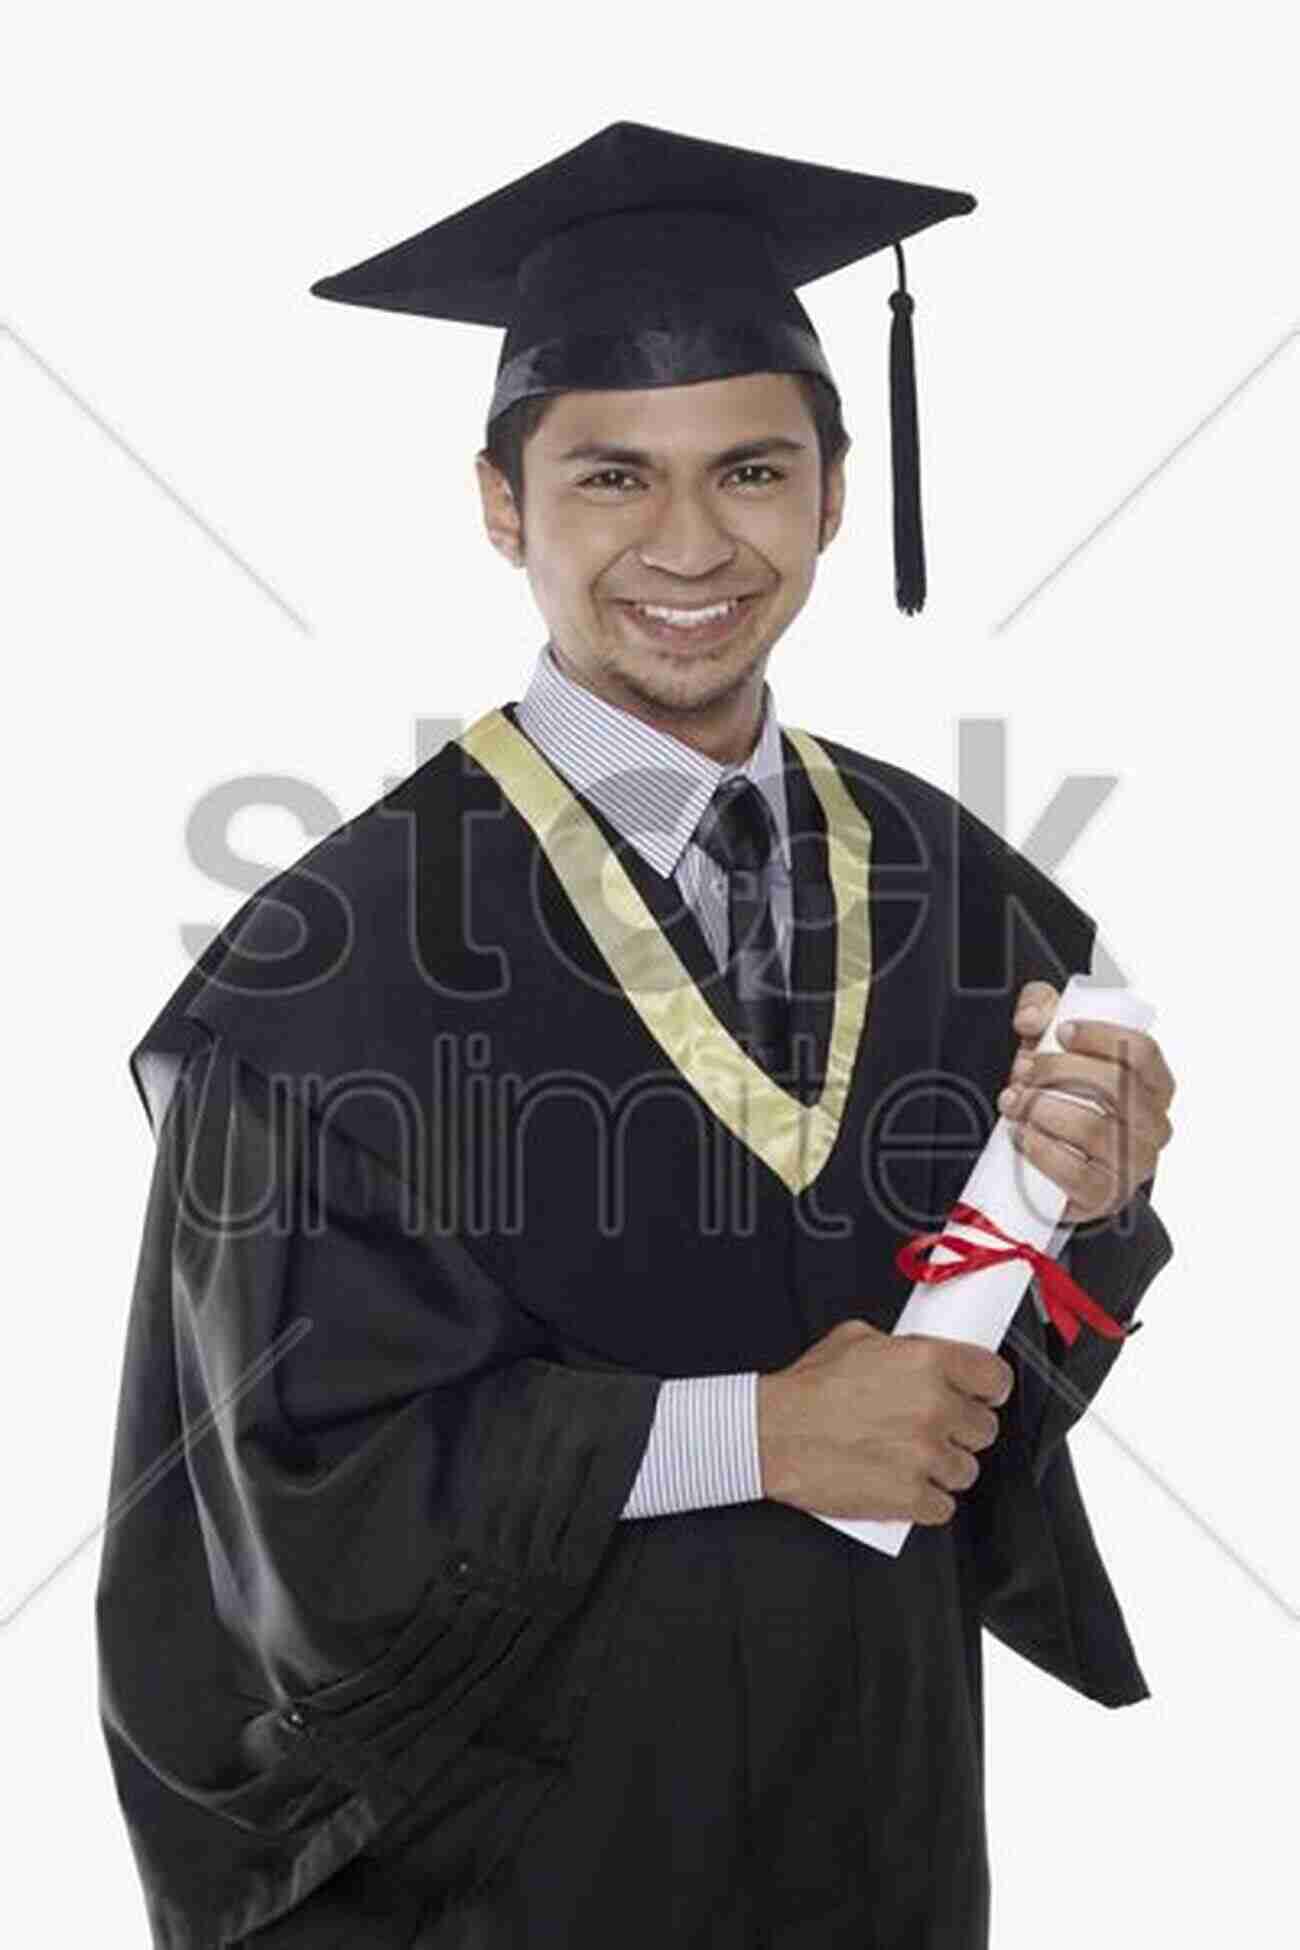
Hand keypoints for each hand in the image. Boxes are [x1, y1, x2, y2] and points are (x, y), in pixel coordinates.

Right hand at [757, 1318, 1012, 1523]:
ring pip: (966, 1470)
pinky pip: (943, 1507)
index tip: (982, 1395)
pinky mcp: (910, 1498)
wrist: (773, 1434)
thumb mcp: (855, 1338)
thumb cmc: (808, 1389)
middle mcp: (934, 1408)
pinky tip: (904, 1485)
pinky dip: (927, 1501)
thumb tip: (923, 1354)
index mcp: (928, 1362)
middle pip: (985, 1429)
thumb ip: (902, 1346)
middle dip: (962, 1430)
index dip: (989, 1388)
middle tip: (934, 1428)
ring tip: (913, 1459)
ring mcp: (925, 1456)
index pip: (994, 1377)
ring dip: (945, 1468)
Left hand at [997, 980, 1175, 1223]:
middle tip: (1023, 1070)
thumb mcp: (1052, 1043)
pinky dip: (1042, 1150)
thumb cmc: (1061, 1095)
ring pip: (1094, 1128)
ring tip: (1013, 1101)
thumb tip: (1031, 1018)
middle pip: (1114, 1086)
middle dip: (1058, 1071)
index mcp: (1154, 1084)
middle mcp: (1154, 1126)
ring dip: (1042, 1109)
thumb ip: (1042, 1009)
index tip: (1061, 1032)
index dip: (1101, 1037)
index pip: (1142, 1052)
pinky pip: (1078, 1175)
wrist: (1048, 1160)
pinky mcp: (1105, 1197)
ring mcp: (1134, 1165)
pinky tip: (1020, 1135)